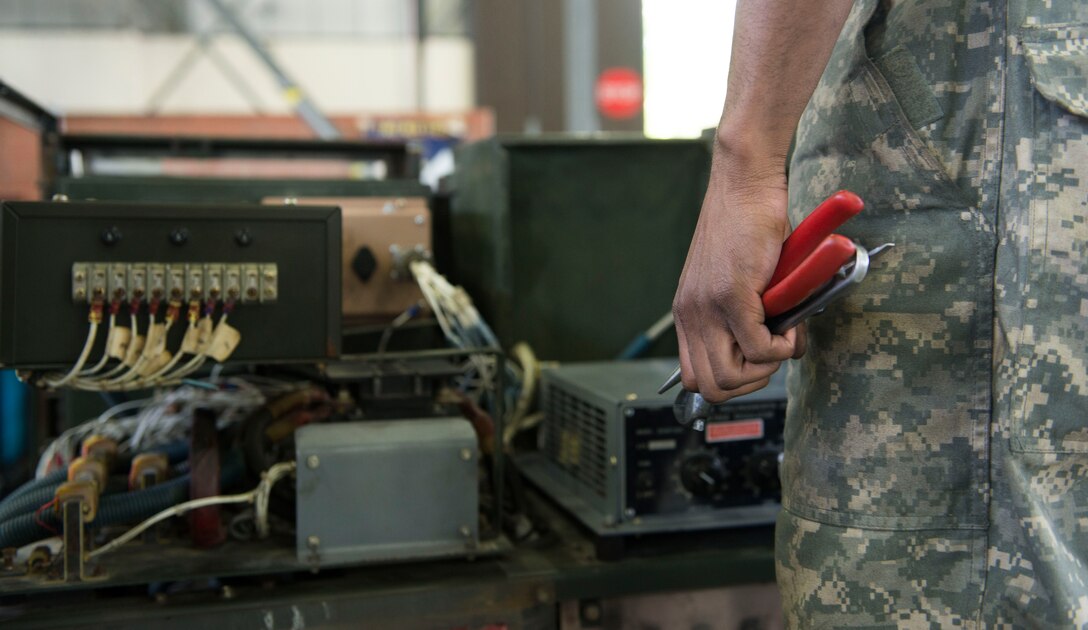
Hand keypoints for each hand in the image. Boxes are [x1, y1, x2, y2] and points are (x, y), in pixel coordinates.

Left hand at [672, 152, 805, 402]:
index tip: (759, 360)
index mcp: (688, 314)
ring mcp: (707, 307)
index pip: (696, 378)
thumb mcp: (740, 281)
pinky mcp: (731, 295)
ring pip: (730, 378)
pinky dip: (782, 346)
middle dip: (752, 381)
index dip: (733, 380)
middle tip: (775, 353)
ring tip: (783, 338)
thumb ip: (748, 317)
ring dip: (766, 367)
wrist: (745, 184)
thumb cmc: (750, 228)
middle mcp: (690, 315)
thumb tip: (779, 350)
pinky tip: (791, 324)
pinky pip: (758, 348)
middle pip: (712, 388)